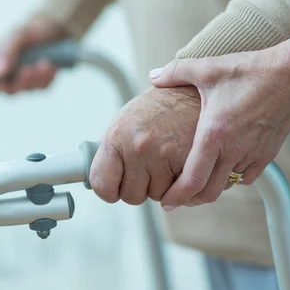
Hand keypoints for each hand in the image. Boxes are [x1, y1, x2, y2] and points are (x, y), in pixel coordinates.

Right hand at [0, 16, 66, 93]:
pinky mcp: (39, 80)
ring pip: (27, 89)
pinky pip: (42, 86)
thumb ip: (6, 51)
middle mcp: (7, 72)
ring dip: (37, 78)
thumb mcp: (18, 34)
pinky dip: (47, 77)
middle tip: (30, 69)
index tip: (6, 81)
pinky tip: (51, 66)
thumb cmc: (31, 30)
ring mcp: (23, 78)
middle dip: (21, 81)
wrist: (53, 28)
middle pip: (8, 90)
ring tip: (45, 62)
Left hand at [89, 86, 200, 204]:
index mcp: (118, 135)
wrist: (197, 92)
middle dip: (140, 186)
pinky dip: (182, 187)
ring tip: (169, 158)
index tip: (114, 188)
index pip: (101, 183)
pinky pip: (181, 195)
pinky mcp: (189, 164)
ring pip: (157, 197)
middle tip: (149, 165)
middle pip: (131, 196)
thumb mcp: (128, 117)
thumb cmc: (162, 105)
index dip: (108, 190)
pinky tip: (182, 164)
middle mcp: (139, 147)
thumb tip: (92, 170)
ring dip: (163, 186)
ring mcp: (164, 156)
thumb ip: (112, 146)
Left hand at [150, 45, 289, 208]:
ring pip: (228, 184)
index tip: (166, 202)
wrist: (289, 74)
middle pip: (209, 191)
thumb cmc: (248, 71)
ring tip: (197, 180)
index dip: (177, 196)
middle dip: (190, 198)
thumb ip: (174, 72)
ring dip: (211, 186)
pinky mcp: (268, 153)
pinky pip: (247, 176)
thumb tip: (152, 76)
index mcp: (214, 133)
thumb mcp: (206, 68)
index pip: (193, 179)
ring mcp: (253, 153)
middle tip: (177, 196)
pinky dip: (232, 177)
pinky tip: (224, 164)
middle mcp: (234, 148)